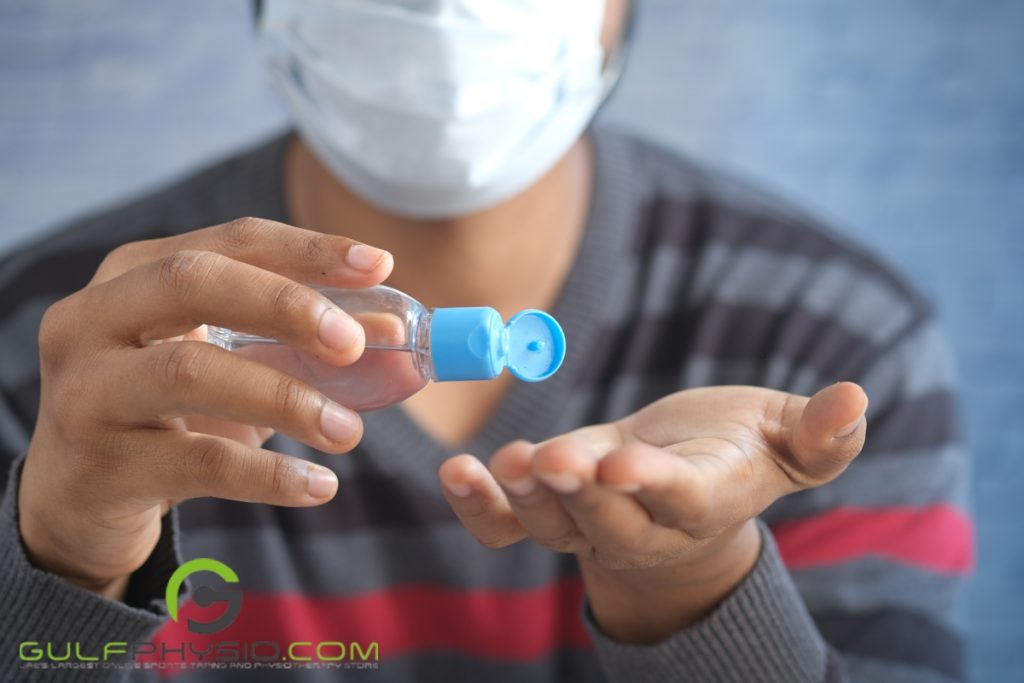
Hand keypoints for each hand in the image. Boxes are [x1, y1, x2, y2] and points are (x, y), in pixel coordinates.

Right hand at [18, 218, 392, 597]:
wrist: (78, 499)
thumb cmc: (169, 413)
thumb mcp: (231, 362)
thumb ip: (301, 342)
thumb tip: (394, 335)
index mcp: (134, 273)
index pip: (231, 240)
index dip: (308, 249)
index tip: (379, 264)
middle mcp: (94, 318)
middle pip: (193, 282)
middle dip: (286, 306)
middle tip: (353, 345)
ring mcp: (86, 390)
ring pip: (191, 371)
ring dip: (286, 398)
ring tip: (349, 432)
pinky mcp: (99, 464)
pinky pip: (199, 461)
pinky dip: (270, 474)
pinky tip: (320, 486)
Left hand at [439, 382, 867, 642]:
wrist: (686, 492)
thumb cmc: (737, 453)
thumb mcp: (785, 442)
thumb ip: (820, 433)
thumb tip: (857, 398)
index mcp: (701, 500)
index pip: (677, 499)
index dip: (651, 485)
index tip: (622, 463)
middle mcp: (642, 522)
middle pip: (608, 520)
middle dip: (579, 494)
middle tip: (549, 461)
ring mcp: (590, 521)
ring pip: (555, 526)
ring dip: (527, 500)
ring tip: (508, 463)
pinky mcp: (553, 509)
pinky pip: (509, 527)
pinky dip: (482, 508)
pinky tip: (458, 473)